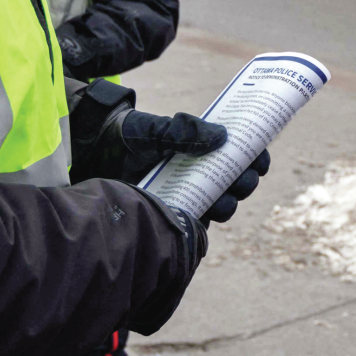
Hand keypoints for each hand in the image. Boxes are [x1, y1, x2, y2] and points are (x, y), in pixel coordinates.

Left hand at [111, 112, 267, 223]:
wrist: (95, 155)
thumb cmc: (129, 137)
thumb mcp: (155, 128)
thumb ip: (183, 130)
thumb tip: (221, 137)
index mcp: (205, 148)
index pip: (241, 153)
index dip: (257, 157)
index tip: (260, 159)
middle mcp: (202, 173)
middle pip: (238, 182)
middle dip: (246, 183)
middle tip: (243, 179)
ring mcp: (190, 195)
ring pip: (223, 206)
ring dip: (229, 204)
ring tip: (222, 201)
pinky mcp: (174, 216)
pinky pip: (196, 226)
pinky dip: (204, 223)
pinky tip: (202, 217)